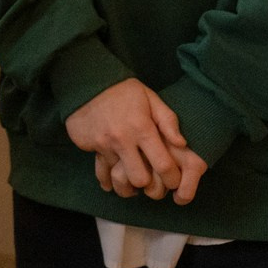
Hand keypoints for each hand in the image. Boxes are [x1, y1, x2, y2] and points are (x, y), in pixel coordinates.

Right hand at [66, 78, 188, 200]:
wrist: (86, 83)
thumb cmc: (123, 91)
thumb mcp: (150, 98)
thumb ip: (168, 120)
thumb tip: (182, 144)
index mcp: (142, 128)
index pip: (163, 165)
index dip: (172, 179)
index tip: (173, 180)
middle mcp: (122, 139)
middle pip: (139, 179)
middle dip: (148, 184)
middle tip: (151, 180)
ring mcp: (103, 144)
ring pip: (119, 178)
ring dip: (128, 179)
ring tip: (133, 176)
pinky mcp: (89, 146)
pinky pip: (102, 170)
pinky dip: (109, 175)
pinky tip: (114, 174)